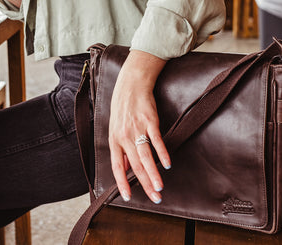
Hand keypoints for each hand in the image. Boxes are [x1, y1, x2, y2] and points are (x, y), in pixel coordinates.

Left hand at [108, 50, 170, 204]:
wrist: (131, 84)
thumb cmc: (123, 107)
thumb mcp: (116, 128)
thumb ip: (121, 149)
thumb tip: (125, 169)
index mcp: (114, 139)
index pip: (117, 166)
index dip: (122, 182)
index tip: (128, 197)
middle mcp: (124, 136)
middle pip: (134, 165)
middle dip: (144, 184)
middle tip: (154, 197)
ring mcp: (137, 128)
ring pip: (145, 156)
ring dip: (153, 174)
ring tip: (159, 187)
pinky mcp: (150, 121)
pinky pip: (156, 141)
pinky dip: (162, 153)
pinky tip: (167, 164)